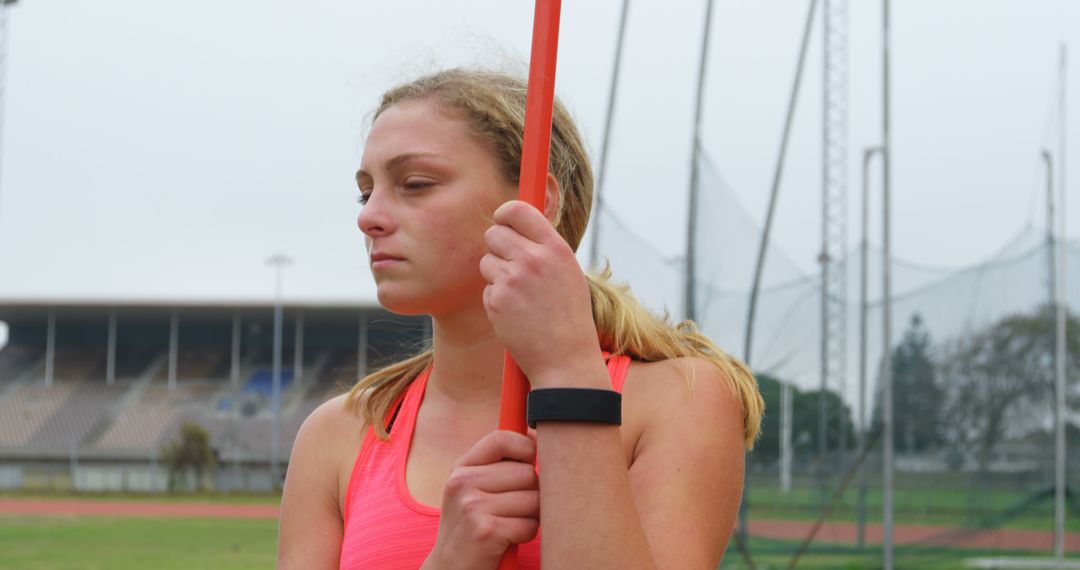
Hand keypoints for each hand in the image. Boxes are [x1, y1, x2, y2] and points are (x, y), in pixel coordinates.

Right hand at [424, 430, 539, 569]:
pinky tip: (509, 538)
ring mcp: (473, 506)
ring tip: (511, 523)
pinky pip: (530, 524)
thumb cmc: (470, 526)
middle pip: (527, 472)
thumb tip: (537, 438)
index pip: (501, 439)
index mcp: (461, 468)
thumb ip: (498, 465)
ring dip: (531, 516)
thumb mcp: (472, 489)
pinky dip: (526, 534)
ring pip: (533, 499)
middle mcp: (463, 482)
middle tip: (515, 508)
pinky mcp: (486, 531)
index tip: (532, 459)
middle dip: (532, 492)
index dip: (526, 446)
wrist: (449, 568)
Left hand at [479, 200, 604, 385]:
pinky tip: (516, 314)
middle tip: (509, 264)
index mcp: (555, 248)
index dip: (505, 213)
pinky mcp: (496, 300)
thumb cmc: (568, 316)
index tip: (502, 220)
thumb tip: (518, 223)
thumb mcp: (567, 273)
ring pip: (486, 261)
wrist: (565, 358)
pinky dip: (496, 299)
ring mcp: (513, 279)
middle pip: (494, 233)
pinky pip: (486, 288)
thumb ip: (544, 247)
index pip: (518, 209)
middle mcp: (534, 259)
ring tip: (520, 296)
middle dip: (497, 246)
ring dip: (496, 275)